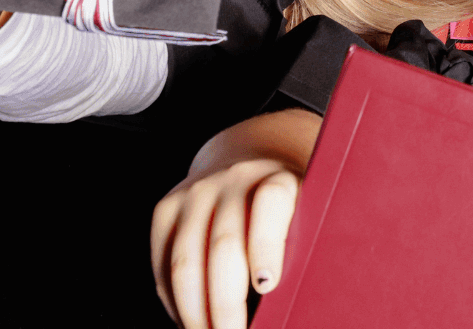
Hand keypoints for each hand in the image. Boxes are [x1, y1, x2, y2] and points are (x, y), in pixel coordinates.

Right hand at [151, 110, 320, 328]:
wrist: (251, 161)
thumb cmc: (292, 209)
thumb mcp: (311, 216)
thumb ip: (306, 250)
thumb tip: (297, 307)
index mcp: (279, 178)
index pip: (271, 204)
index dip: (267, 246)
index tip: (268, 285)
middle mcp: (233, 179)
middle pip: (224, 247)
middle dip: (226, 304)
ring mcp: (195, 193)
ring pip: (185, 262)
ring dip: (194, 311)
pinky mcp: (166, 209)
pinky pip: (162, 264)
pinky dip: (174, 302)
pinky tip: (191, 322)